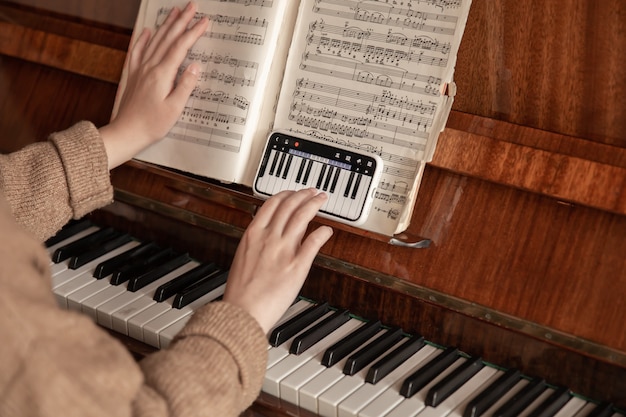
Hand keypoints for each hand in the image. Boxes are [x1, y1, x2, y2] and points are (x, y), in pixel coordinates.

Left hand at [100, 2, 207, 168]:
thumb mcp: (174, 108)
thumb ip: (185, 85)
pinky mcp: (133, 76)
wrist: (126, 132)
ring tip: (175, 12)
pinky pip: (137, 52)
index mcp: (162, 75)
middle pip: (167, 38)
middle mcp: (150, 68)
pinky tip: (147, 31)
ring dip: (166, 25)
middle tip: (191, 7)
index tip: (204, 21)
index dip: (193, 33)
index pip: (181, 48)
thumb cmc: (152, 124)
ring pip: (154, 41)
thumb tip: (195, 66)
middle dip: (181, 21)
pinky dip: (143, 39)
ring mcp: (140, 70)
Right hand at [223, 189, 333, 333]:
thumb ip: (257, 241)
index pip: (273, 203)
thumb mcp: (244, 257)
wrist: (243, 312)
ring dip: (314, 204)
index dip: (287, 194)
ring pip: (302, 217)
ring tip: (321, 200)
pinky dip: (322, 232)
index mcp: (253, 234)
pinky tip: (327, 230)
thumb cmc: (241, 291)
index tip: (295, 192)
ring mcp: (283, 250)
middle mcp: (269, 237)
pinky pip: (313, 242)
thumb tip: (270, 232)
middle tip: (313, 192)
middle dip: (304, 194)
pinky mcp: (297, 266)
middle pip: (289, 205)